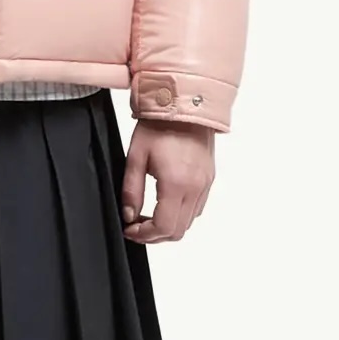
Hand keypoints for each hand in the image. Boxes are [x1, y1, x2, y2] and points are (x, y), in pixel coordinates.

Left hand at [121, 120, 214, 242]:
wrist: (185, 103)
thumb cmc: (160, 125)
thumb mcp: (136, 157)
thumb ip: (131, 190)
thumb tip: (129, 215)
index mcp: (176, 184)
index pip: (163, 227)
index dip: (144, 235)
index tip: (130, 230)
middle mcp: (195, 187)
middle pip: (178, 231)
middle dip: (155, 236)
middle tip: (136, 227)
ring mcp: (205, 184)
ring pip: (189, 222)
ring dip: (169, 226)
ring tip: (148, 217)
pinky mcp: (209, 178)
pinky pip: (197, 208)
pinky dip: (181, 214)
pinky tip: (165, 204)